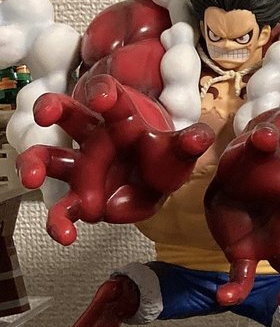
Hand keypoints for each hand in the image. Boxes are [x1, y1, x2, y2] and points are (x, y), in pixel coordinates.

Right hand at [19, 75, 213, 243]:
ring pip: (48, 157)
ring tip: (31, 177)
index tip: (100, 98)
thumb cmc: (166, 157)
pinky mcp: (81, 197)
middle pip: (66, 114)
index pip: (108, 95)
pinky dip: (58, 222)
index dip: (101, 91)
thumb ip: (188, 143)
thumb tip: (201, 137)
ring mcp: (83, 167)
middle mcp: (95, 137)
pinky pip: (63, 208)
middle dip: (51, 109)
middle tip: (44, 114)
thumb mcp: (180, 150)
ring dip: (33, 164)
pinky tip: (64, 235)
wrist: (161, 182)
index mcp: (121, 118)